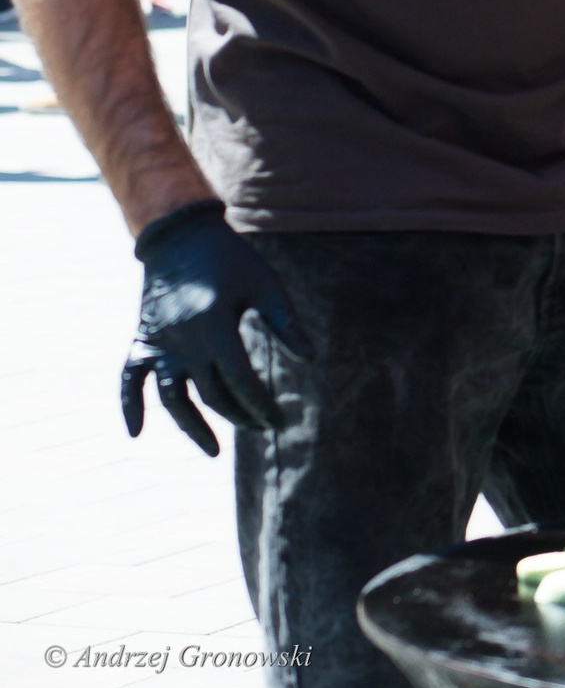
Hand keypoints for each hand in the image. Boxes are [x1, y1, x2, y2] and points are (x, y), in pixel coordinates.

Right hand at [120, 200, 312, 456]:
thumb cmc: (231, 259)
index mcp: (214, 325)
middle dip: (240, 415)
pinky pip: (129, 379)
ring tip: (213, 451)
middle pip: (211, 394)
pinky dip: (129, 406)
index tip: (278, 419)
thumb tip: (312, 358)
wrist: (180, 236)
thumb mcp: (265, 284)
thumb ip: (286, 322)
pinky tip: (137, 433)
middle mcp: (183, 340)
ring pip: (171, 397)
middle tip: (263, 427)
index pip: (239, 380)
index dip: (260, 404)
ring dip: (190, 426)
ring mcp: (159, 343)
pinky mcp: (142, 340)